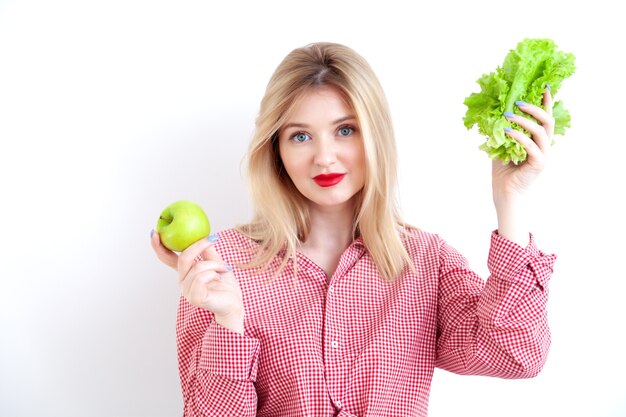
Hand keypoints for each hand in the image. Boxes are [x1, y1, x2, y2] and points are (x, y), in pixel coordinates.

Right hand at [151, 232, 244, 333]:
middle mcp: (182, 282)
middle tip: (213, 238)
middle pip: (183, 258)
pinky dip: (215, 274)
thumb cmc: (226, 285)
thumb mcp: (217, 263)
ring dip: (215, 265)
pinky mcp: (194, 298)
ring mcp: (187, 291)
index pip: (167, 258)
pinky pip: (202, 277)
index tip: (155, 232)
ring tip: (225, 269)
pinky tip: (219, 279)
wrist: (234, 303)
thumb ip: (207, 252)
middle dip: (198, 246)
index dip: (158, 246)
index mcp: (185, 272)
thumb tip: (202, 235)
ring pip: (197, 267)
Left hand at [492, 87, 553, 204]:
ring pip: (541, 131)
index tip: (544, 86)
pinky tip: (506, 131)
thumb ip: (502, 131)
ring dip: (524, 120)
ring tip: (508, 115)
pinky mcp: (539, 164)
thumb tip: (493, 113)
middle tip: (518, 102)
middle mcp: (544, 146)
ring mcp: (544, 155)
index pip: (546, 118)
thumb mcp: (501, 145)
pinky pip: (531, 146)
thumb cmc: (503, 171)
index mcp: (538, 141)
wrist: (504, 193)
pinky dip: (519, 136)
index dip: (547, 102)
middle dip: (535, 108)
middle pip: (548, 121)